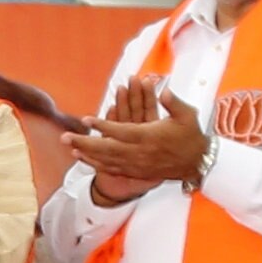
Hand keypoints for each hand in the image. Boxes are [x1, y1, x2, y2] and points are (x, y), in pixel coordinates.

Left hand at [68, 80, 206, 191]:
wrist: (197, 163)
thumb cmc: (190, 136)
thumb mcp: (187, 115)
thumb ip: (173, 102)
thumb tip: (164, 91)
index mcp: (149, 136)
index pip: (120, 131)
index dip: (102, 126)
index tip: (86, 119)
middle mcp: (139, 153)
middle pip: (106, 149)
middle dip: (84, 142)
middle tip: (64, 137)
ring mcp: (136, 164)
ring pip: (106, 160)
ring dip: (86, 154)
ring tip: (69, 146)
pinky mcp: (136, 171)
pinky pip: (112, 169)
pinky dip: (96, 164)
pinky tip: (83, 159)